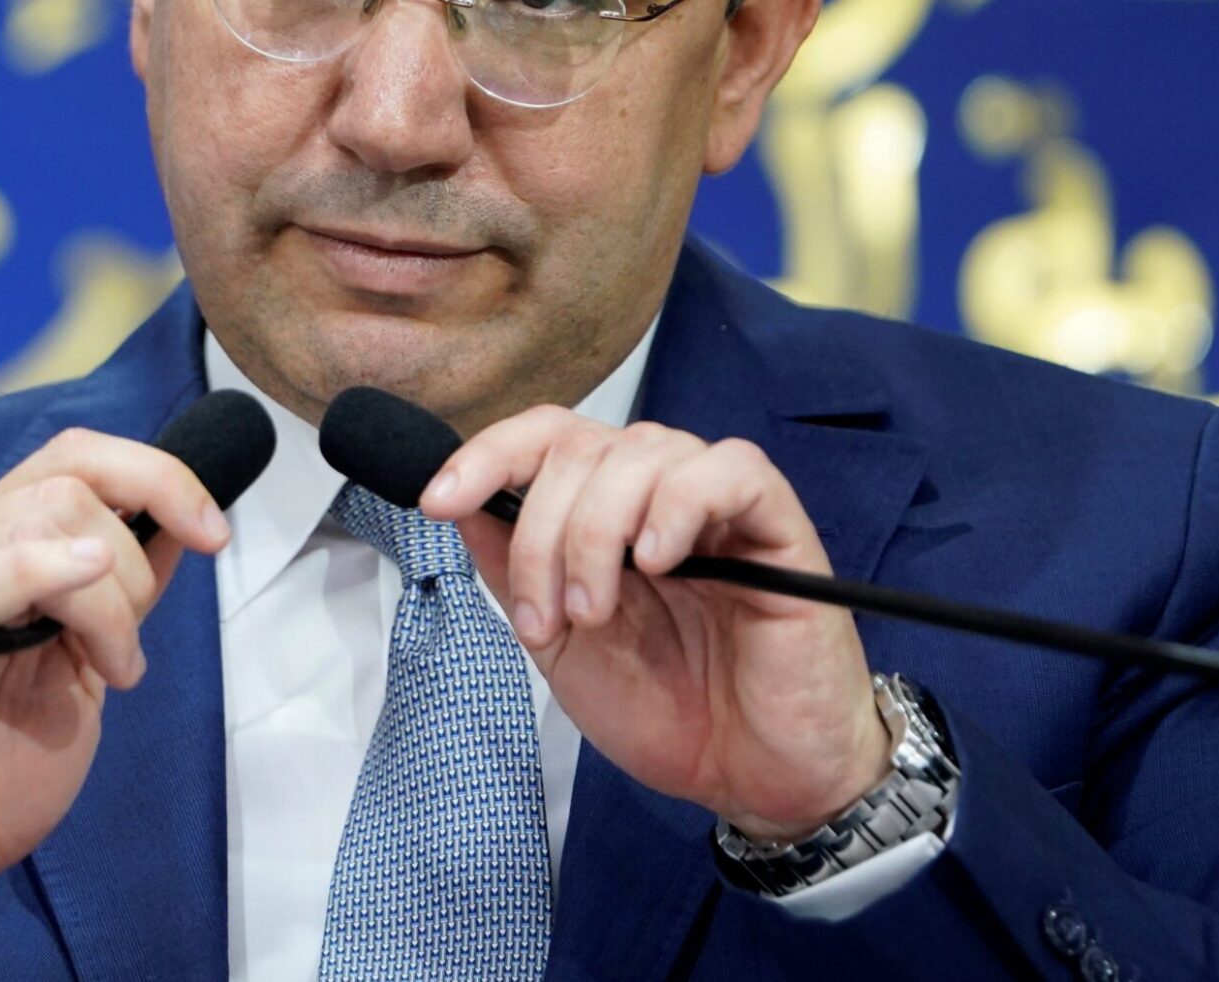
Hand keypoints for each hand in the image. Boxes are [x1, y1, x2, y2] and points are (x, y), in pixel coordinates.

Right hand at [0, 429, 232, 981]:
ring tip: (107, 674)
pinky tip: (83, 599)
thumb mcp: (72, 678)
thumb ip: (113, 605)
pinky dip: (41, 570)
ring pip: (38, 518)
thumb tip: (174, 528)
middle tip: (128, 652)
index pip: (74, 459)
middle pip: (67, 478)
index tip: (214, 532)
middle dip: (136, 556)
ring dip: (108, 598)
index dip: (157, 475)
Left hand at [418, 409, 890, 842]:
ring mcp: (719, 506)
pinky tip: (660, 559)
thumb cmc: (670, 712)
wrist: (751, 780)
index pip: (546, 439)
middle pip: (582, 447)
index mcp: (607, 512)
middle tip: (550, 618)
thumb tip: (460, 503)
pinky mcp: (779, 526)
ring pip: (644, 452)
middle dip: (541, 530)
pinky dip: (680, 503)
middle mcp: (659, 494)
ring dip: (597, 531)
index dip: (488, 454)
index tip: (439, 500)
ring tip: (598, 613)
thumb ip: (514, 569)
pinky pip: (733, 470)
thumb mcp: (561, 644)